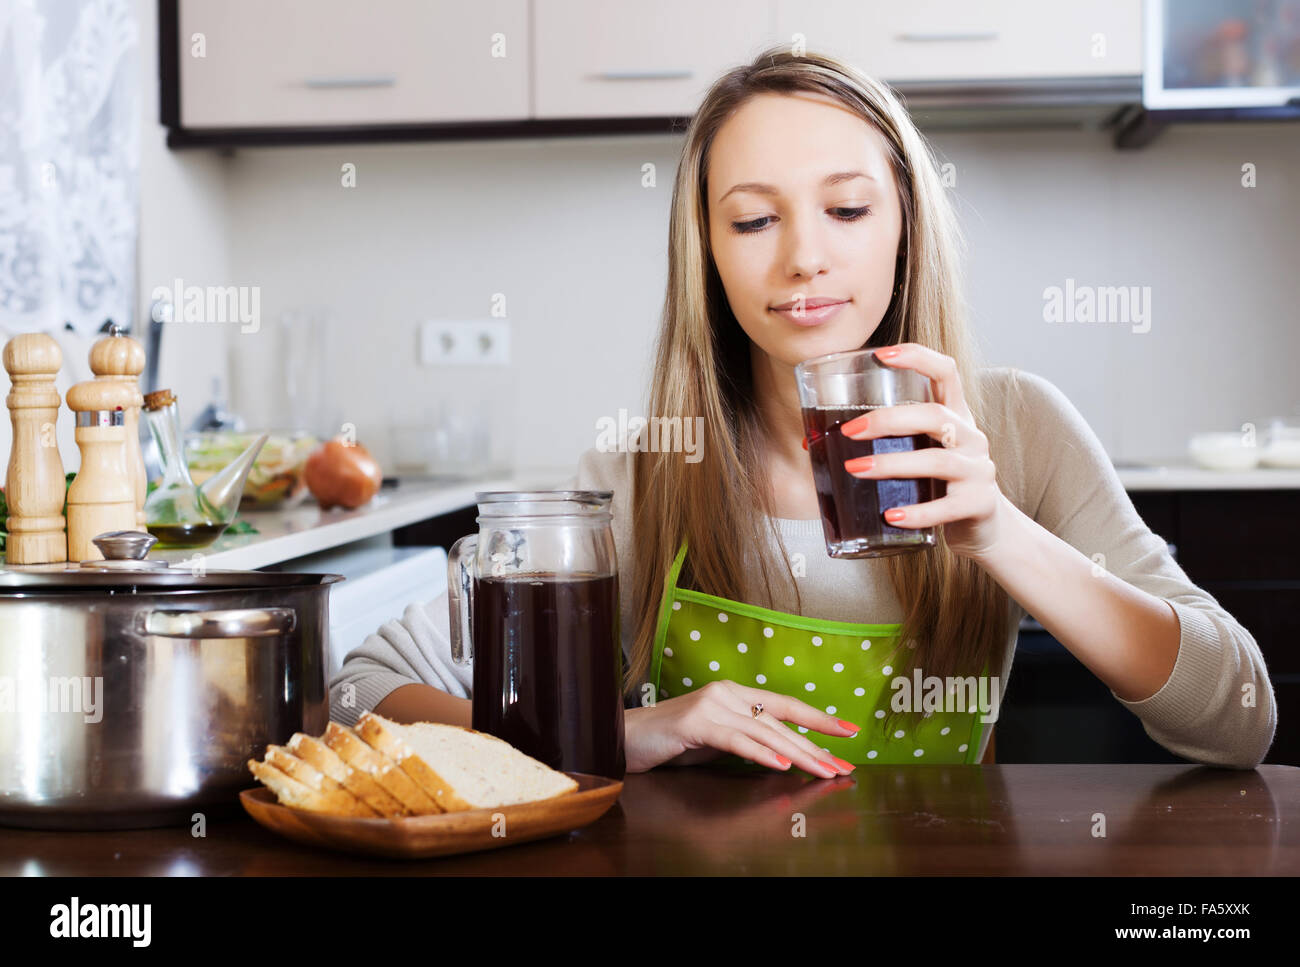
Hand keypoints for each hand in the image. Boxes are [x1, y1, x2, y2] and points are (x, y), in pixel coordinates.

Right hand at [624, 679, 860, 775]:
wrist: (622, 737)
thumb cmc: (667, 742)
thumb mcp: (714, 741)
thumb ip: (743, 740)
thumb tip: (780, 755)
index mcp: (733, 694)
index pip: (785, 705)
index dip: (818, 718)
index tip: (849, 732)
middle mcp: (726, 693)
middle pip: (781, 721)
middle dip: (817, 745)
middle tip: (844, 765)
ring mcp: (711, 705)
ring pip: (765, 732)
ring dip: (799, 754)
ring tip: (824, 770)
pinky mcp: (694, 723)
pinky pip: (736, 740)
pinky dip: (762, 754)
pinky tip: (782, 765)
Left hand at [839, 342, 1009, 560]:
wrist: (986, 525)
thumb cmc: (941, 482)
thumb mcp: (921, 452)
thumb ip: (883, 442)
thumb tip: (813, 442)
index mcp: (956, 415)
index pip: (946, 372)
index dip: (918, 357)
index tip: (882, 354)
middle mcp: (971, 437)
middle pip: (935, 416)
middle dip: (889, 420)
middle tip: (850, 431)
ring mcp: (978, 470)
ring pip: (937, 461)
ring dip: (892, 464)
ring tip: (856, 469)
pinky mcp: (978, 504)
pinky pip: (946, 508)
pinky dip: (917, 513)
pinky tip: (891, 516)